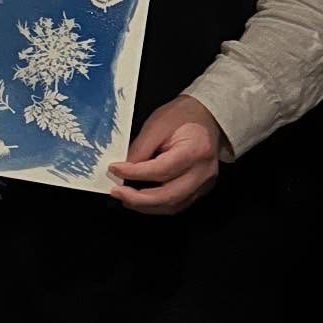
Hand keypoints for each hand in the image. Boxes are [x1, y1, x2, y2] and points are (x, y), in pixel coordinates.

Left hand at [109, 95, 227, 214]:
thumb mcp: (157, 124)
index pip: (161, 170)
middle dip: (139, 198)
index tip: (115, 169)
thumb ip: (141, 148)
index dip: (135, 173)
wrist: (207, 118)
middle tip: (117, 192)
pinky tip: (141, 200)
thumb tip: (124, 168)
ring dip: (146, 206)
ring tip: (125, 198)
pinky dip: (157, 205)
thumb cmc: (182, 117)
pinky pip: (177, 204)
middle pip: (169, 195)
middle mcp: (203, 172)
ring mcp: (204, 184)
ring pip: (173, 205)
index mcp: (196, 151)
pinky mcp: (201, 190)